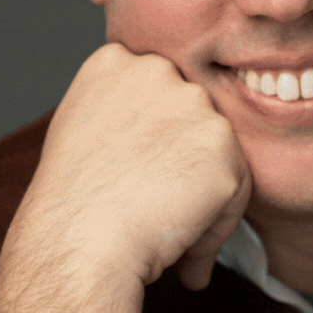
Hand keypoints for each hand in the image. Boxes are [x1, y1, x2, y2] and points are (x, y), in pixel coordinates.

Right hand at [11, 42, 251, 294]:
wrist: (81, 243)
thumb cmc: (74, 206)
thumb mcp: (83, 133)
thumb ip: (124, 113)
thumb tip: (162, 134)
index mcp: (116, 62)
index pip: (160, 94)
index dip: (156, 140)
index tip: (140, 175)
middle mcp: (157, 70)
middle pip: (194, 118)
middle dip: (184, 164)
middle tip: (157, 206)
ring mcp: (193, 103)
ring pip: (220, 153)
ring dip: (204, 195)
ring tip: (169, 231)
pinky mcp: (220, 141)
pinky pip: (238, 187)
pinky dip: (219, 224)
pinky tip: (186, 250)